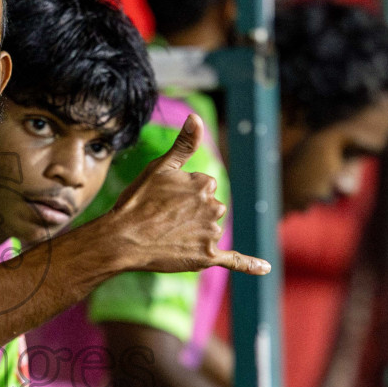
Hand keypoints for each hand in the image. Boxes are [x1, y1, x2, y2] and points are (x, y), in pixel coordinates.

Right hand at [99, 114, 268, 275]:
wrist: (122, 239)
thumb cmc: (137, 201)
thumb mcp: (160, 167)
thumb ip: (184, 144)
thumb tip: (197, 117)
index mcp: (204, 184)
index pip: (204, 187)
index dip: (182, 194)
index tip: (163, 200)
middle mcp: (213, 207)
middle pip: (210, 209)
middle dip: (192, 213)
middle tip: (163, 219)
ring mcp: (210, 234)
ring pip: (211, 231)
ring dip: (196, 233)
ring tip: (168, 235)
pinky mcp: (206, 257)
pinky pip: (234, 261)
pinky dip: (250, 265)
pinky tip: (266, 269)